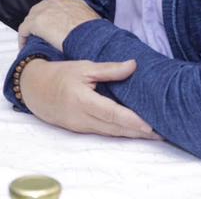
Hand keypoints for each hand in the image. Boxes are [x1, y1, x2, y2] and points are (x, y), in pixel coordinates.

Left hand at [18, 0, 100, 51]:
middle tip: (38, 36)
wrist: (88, 37)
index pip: (54, 6)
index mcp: (69, 0)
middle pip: (40, 11)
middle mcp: (55, 1)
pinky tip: (24, 48)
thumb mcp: (92, 21)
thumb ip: (85, 22)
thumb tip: (86, 31)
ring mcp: (44, 10)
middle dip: (38, 23)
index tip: (50, 27)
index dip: (50, 18)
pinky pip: (24, 30)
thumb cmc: (94, 33)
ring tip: (31, 43)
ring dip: (31, 32)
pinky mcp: (35, 22)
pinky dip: (23, 39)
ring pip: (31, 20)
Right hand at [18, 59, 157, 138]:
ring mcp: (82, 127)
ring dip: (133, 135)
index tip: (151, 126)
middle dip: (140, 133)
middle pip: (116, 128)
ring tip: (156, 135)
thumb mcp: (84, 67)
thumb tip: (133, 65)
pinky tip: (135, 131)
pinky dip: (121, 133)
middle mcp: (83, 118)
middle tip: (164, 134)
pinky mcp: (82, 131)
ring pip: (112, 133)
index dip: (132, 121)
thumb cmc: (61, 75)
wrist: (36, 90)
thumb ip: (109, 69)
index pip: (112, 113)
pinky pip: (105, 133)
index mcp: (83, 100)